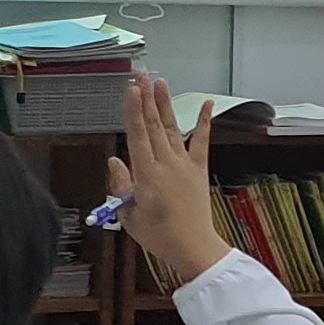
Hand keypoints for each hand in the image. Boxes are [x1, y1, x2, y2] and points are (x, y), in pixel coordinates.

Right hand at [110, 73, 228, 286]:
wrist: (193, 249)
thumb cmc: (158, 236)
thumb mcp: (129, 216)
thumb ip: (120, 186)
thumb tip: (115, 161)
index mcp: (147, 176)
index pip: (138, 136)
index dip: (134, 111)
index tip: (131, 90)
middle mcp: (167, 165)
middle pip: (153, 126)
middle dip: (147, 98)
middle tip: (141, 75)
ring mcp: (185, 165)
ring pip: (172, 129)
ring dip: (165, 104)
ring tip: (160, 82)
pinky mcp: (198, 170)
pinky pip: (201, 143)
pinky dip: (204, 122)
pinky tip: (208, 104)